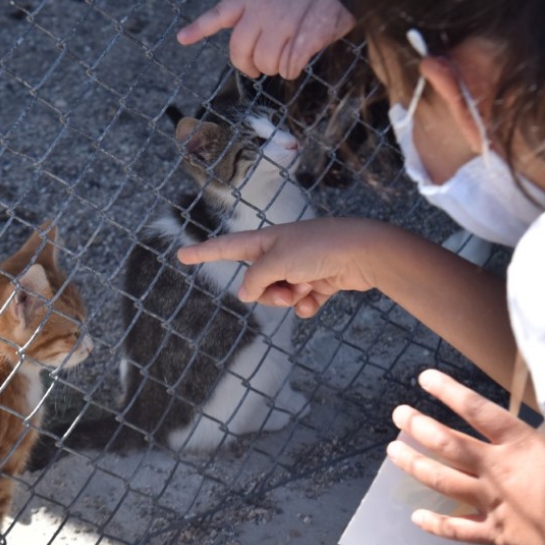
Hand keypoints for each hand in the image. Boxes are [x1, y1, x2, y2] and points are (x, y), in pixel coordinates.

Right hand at [176, 218, 386, 317]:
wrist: (363, 252)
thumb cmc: (318, 248)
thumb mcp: (277, 262)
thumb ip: (255, 279)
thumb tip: (246, 294)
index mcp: (266, 241)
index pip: (225, 247)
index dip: (203, 253)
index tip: (181, 255)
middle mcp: (280, 252)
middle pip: (257, 281)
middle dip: (268, 293)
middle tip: (287, 290)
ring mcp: (300, 267)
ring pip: (279, 294)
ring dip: (289, 298)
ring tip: (305, 291)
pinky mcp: (319, 280)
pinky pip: (302, 301)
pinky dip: (307, 304)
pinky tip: (318, 299)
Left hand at [177, 0, 354, 79]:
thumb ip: (256, 12)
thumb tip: (251, 43)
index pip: (219, 14)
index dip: (199, 28)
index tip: (181, 39)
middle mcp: (261, 12)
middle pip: (239, 51)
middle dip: (248, 66)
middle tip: (256, 70)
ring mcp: (281, 26)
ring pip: (265, 63)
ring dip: (274, 68)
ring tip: (285, 59)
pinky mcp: (302, 40)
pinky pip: (288, 68)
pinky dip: (292, 71)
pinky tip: (299, 62)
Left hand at [388, 370, 544, 544]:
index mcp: (520, 444)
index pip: (475, 409)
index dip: (447, 391)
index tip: (424, 378)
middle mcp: (498, 469)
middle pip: (447, 443)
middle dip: (418, 426)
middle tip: (399, 414)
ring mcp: (493, 501)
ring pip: (441, 480)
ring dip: (414, 464)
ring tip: (394, 451)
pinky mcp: (497, 533)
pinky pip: (457, 529)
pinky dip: (435, 524)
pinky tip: (416, 517)